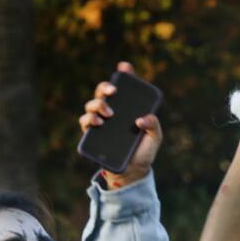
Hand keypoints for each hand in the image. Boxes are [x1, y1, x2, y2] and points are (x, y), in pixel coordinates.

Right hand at [78, 61, 163, 188]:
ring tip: (109, 114)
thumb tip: (141, 119)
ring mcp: (100, 123)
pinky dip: (89, 120)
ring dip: (97, 105)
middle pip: (102, 92)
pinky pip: (84, 123)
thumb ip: (154, 125)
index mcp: (126, 108)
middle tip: (113, 91)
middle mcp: (111, 112)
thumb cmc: (143, 152)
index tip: (124, 67)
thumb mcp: (154, 137)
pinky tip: (98, 123)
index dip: (124, 74)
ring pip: (91, 105)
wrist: (132, 172)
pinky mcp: (91, 136)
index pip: (123, 87)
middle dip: (105, 87)